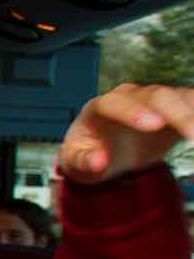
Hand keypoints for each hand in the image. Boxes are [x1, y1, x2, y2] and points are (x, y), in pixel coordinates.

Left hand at [60, 83, 193, 185]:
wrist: (104, 150)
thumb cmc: (88, 153)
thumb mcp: (76, 162)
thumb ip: (83, 161)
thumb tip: (98, 162)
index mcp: (100, 107)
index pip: (116, 103)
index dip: (134, 112)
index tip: (154, 126)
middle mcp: (130, 97)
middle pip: (157, 96)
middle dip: (177, 112)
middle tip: (193, 134)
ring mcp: (154, 100)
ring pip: (180, 97)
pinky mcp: (174, 107)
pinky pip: (192, 104)